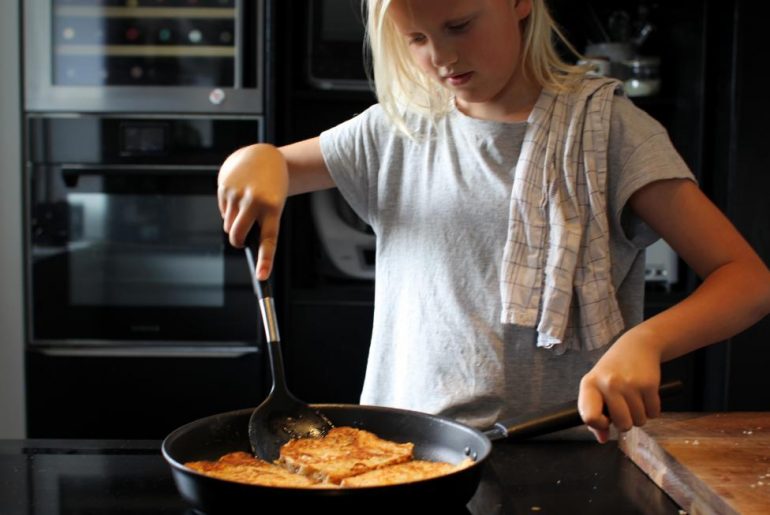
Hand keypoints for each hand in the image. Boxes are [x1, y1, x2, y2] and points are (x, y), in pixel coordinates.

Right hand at [217, 143, 288, 279]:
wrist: (262, 156)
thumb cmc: (271, 187)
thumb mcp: (273, 203)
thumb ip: (259, 222)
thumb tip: (240, 241)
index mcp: (273, 207)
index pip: (269, 240)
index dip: (265, 260)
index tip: (262, 277)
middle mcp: (253, 201)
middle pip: (237, 236)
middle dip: (238, 242)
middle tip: (242, 241)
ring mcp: (237, 194)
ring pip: (228, 225)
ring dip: (234, 223)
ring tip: (245, 208)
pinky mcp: (224, 187)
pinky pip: (222, 211)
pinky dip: (229, 210)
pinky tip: (237, 197)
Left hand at [578, 327, 663, 442]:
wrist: (637, 346)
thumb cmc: (613, 370)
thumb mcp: (598, 387)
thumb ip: (596, 414)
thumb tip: (602, 439)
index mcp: (590, 384)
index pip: (589, 417)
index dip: (600, 424)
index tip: (606, 419)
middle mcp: (608, 384)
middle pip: (621, 424)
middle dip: (625, 421)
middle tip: (624, 407)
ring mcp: (629, 384)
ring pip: (639, 421)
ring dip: (639, 416)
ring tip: (634, 399)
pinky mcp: (649, 384)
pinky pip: (654, 414)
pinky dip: (652, 410)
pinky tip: (645, 395)